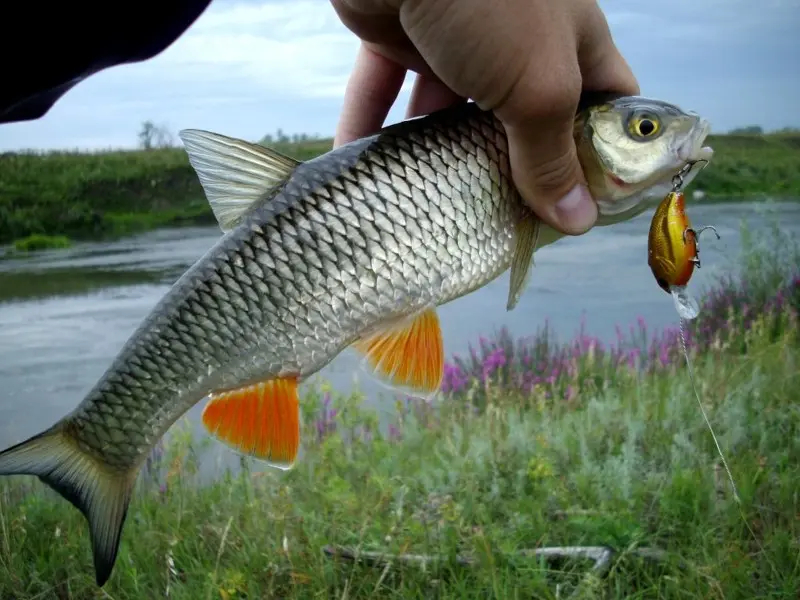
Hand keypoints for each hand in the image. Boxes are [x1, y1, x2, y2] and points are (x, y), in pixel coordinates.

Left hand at [330, 0, 638, 235]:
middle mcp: (517, 43)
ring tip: (429, 208)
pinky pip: (385, 93)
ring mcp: (457, 40)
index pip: (604, 104)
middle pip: (522, 122)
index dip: (601, 155)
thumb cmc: (494, 4)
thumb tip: (577, 220)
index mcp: (570, 43)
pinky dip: (372, 128)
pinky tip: (364, 169)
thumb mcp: (539, 86)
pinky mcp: (399, 36)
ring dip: (437, 158)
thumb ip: (551, 156)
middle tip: (501, 222)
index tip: (586, 207)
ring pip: (449, 115)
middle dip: (512, 171)